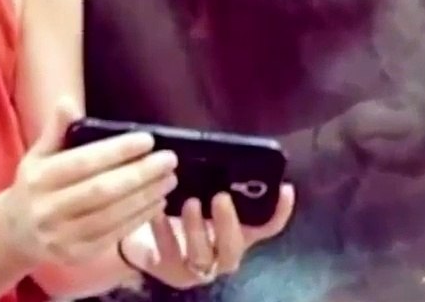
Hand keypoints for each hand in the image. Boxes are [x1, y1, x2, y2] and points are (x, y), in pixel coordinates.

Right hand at [3, 98, 179, 265]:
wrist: (17, 233)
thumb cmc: (35, 185)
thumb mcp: (38, 155)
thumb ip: (56, 129)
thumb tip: (68, 101)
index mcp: (39, 179)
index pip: (84, 162)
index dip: (117, 151)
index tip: (148, 140)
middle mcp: (49, 209)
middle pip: (103, 191)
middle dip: (141, 174)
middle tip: (169, 160)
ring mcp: (63, 236)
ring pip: (113, 216)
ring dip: (146, 196)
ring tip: (169, 179)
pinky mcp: (77, 255)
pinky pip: (114, 235)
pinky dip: (140, 218)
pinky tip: (157, 202)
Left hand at [119, 184, 295, 288]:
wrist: (140, 234)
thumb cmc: (175, 208)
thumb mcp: (196, 191)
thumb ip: (211, 180)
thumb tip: (218, 152)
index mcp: (236, 233)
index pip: (267, 226)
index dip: (280, 211)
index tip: (285, 187)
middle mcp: (222, 254)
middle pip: (234, 247)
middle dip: (228, 223)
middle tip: (220, 197)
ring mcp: (197, 267)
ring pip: (204, 255)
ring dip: (197, 229)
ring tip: (190, 202)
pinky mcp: (171, 271)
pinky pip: (170, 254)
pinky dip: (164, 232)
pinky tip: (158, 213)